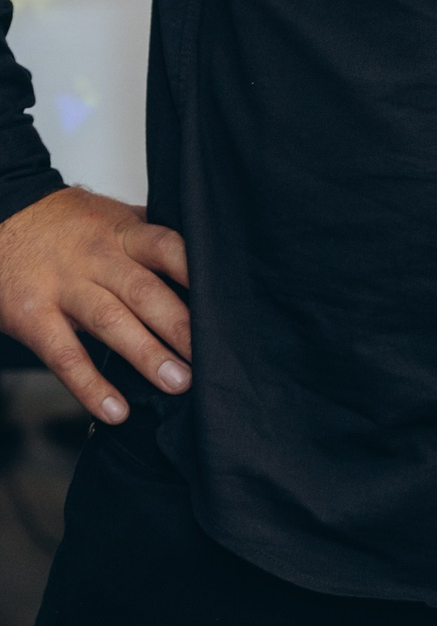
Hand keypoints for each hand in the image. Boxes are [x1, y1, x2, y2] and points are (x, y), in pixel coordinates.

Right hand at [0, 187, 190, 424]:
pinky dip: (91, 387)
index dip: (197, 272)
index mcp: (122, 233)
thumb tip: (205, 249)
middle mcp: (96, 259)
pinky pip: (66, 356)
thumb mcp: (110, 217)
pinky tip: (116, 411)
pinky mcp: (34, 317)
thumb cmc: (64, 222)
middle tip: (213, 357)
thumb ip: (150, 235)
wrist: (0, 214)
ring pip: (110, 323)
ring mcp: (64, 288)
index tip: (226, 300)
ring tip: (178, 384)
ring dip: (147, 356)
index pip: (167, 247)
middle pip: (145, 291)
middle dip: (181, 326)